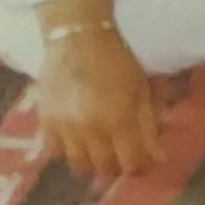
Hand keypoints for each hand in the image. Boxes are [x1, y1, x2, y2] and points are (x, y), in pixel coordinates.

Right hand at [34, 18, 165, 177]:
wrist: (77, 35)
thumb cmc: (116, 59)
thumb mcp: (141, 89)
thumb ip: (149, 126)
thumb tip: (159, 159)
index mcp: (119, 119)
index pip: (132, 164)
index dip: (140, 165)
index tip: (142, 158)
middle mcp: (90, 129)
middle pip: (105, 169)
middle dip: (117, 165)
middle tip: (121, 152)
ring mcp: (65, 127)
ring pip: (79, 165)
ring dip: (92, 161)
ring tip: (98, 147)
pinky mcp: (45, 120)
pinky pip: (55, 151)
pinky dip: (67, 150)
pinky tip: (76, 138)